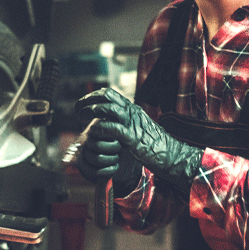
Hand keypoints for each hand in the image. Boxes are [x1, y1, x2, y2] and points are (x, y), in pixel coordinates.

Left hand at [75, 87, 202, 196]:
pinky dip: (100, 129)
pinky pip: (113, 128)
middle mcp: (132, 112)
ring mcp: (133, 124)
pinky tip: (93, 133)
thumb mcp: (136, 128)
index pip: (109, 94)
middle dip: (88, 100)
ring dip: (91, 111)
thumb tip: (106, 120)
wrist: (171, 155)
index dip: (93, 96)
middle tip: (77, 109)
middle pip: (106, 97)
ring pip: (108, 109)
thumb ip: (123, 122)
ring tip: (81, 117)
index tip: (82, 103)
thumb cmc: (152, 144)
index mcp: (132, 109)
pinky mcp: (133, 137)